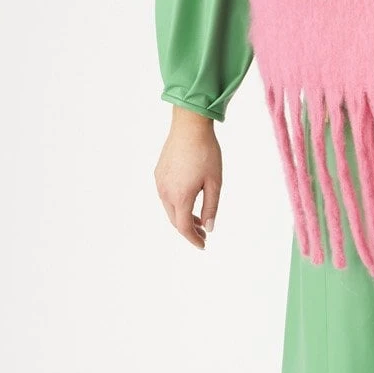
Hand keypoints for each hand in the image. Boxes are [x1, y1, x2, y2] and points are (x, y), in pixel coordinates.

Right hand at [154, 108, 221, 248]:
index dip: (193, 239)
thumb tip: (208, 228)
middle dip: (188, 230)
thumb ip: (211, 207)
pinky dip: (176, 204)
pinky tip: (188, 200)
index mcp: (180, 196)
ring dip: (182, 216)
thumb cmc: (206, 153)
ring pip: (169, 208)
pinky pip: (166, 195)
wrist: (189, 127)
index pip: (183, 228)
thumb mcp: (215, 183)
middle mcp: (165, 192)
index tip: (203, 245)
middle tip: (203, 235)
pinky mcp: (158, 173)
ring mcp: (160, 182)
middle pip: (175, 220)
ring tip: (198, 219)